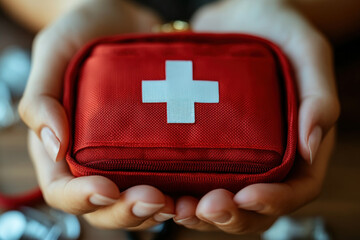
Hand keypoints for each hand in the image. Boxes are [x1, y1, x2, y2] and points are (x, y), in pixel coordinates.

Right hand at [20, 0, 174, 229]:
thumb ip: (41, 96)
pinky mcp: (159, 145)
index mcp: (62, 146)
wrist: (126, 20)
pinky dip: (183, 189)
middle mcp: (97, 158)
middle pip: (106, 205)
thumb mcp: (55, 52)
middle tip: (154, 199)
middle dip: (128, 211)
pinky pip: (170, 176)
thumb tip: (53, 143)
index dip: (81, 199)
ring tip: (181, 202)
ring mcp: (130, 154)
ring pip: (140, 200)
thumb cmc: (84, 32)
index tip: (106, 189)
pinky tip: (199, 187)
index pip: (63, 189)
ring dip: (159, 210)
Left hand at [173, 0, 339, 233]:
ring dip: (198, 212)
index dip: (273, 202)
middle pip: (252, 206)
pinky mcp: (203, 143)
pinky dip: (177, 188)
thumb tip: (313, 144)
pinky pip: (192, 174)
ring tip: (176, 206)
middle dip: (228, 215)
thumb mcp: (306, 52)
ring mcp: (232, 153)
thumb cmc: (278, 29)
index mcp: (297, 146)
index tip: (246, 197)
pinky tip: (159, 186)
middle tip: (203, 207)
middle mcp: (264, 157)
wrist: (236, 16)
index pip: (295, 189)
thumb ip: (318, 95)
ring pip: (219, 199)